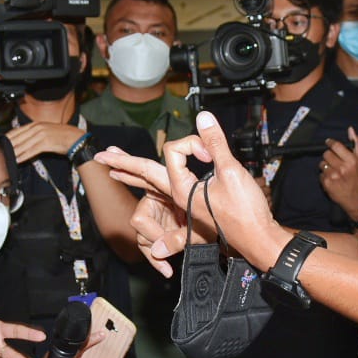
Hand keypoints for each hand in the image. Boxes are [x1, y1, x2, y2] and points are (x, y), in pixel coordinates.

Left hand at [6, 121, 83, 163]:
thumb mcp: (45, 130)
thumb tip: (23, 139)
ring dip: (13, 152)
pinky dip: (23, 156)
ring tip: (5, 157)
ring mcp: (41, 135)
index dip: (8, 137)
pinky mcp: (46, 143)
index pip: (17, 130)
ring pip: (23, 145)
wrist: (75, 138)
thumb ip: (34, 133)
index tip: (0, 143)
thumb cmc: (61, 135)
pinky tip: (17, 160)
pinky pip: (31, 151)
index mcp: (36, 124)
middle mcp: (37, 128)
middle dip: (8, 145)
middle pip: (18, 137)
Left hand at [101, 113, 285, 271]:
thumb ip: (216, 145)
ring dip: (133, 172)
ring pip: (151, 183)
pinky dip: (151, 183)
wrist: (257, 239)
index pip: (173, 153)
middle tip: (100, 156)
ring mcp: (184, 201)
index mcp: (182, 189)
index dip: (191, 144)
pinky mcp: (193, 204)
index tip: (209, 153)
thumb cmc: (244, 213)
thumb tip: (203, 117)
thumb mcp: (231, 174)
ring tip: (115, 167)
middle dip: (123, 163)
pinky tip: (148, 181)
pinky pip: (165, 191)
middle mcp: (178, 196)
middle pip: (144, 173)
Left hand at [320, 128, 357, 221]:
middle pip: (326, 154)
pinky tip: (332, 180)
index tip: (328, 142)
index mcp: (352, 160)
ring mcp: (333, 176)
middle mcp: (342, 167)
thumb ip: (357, 144)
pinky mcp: (327, 184)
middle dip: (329, 156)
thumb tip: (350, 129)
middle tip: (334, 161)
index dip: (330, 143)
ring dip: (326, 166)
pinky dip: (324, 176)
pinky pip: (320, 175)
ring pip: (322, 164)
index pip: (335, 146)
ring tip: (334, 172)